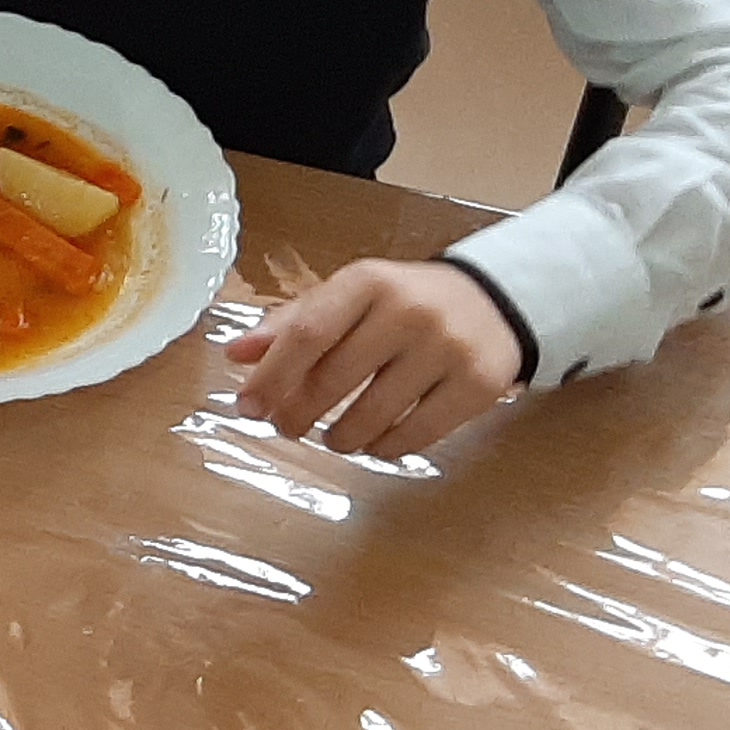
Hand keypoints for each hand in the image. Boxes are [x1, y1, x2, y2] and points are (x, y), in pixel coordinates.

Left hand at [225, 259, 524, 457]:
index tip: (247, 406)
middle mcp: (409, 310)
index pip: (308, 332)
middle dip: (298, 412)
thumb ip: (292, 323)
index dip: (272, 376)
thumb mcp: (349, 297)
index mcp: (368, 281)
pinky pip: (418, 434)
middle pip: (335, 378)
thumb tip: (236, 354)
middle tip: (286, 427)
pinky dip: (385, 448)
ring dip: (341, 437)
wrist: (492, 300)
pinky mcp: (479, 383)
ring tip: (333, 437)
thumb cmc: (402, 302)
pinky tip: (374, 443)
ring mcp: (448, 347)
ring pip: (375, 414)